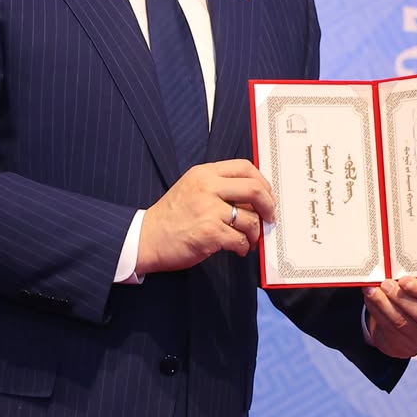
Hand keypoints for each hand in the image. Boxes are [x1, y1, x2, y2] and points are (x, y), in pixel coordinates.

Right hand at [137, 160, 272, 273]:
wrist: (147, 238)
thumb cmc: (171, 216)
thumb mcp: (192, 188)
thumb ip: (219, 186)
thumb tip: (255, 196)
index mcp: (204, 174)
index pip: (245, 167)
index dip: (262, 182)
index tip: (267, 195)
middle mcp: (207, 188)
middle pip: (254, 189)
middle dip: (268, 206)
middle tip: (269, 217)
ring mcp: (208, 210)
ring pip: (250, 219)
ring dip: (255, 233)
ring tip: (249, 240)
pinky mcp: (209, 233)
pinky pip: (239, 240)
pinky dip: (243, 247)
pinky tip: (238, 249)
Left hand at [363, 276, 416, 358]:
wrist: (403, 327)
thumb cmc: (413, 298)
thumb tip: (398, 265)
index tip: (404, 281)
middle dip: (401, 297)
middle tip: (386, 284)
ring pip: (401, 321)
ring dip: (383, 303)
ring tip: (372, 290)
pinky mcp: (404, 346)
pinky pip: (388, 328)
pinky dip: (376, 311)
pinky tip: (370, 299)